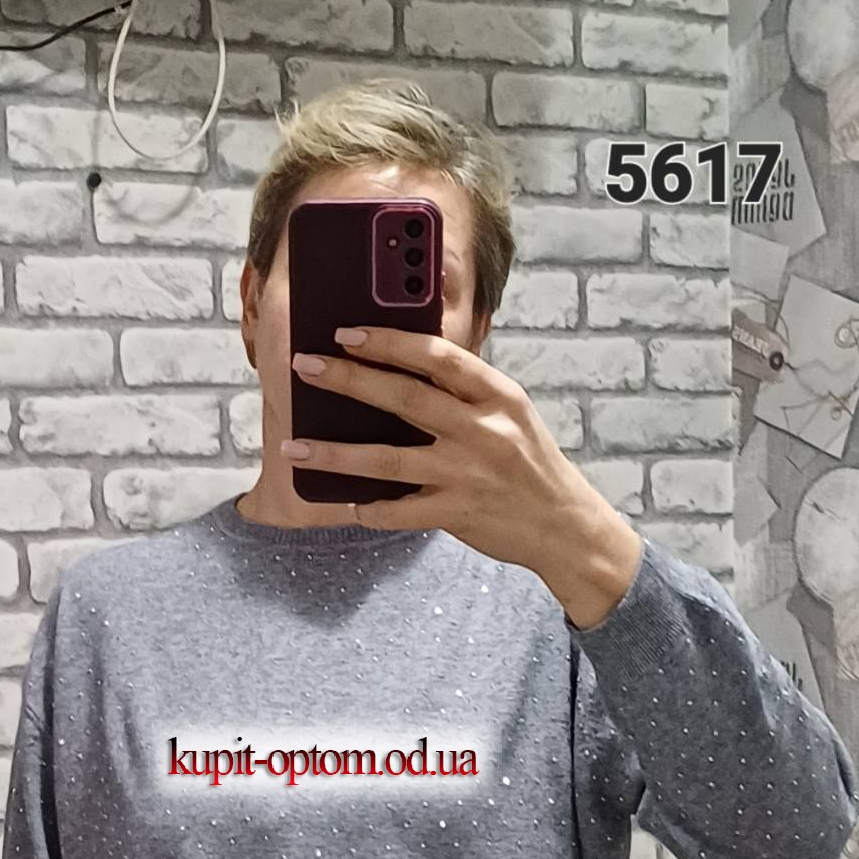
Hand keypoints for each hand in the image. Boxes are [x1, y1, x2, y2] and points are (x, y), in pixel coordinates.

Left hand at [285, 325, 641, 624]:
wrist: (565, 526)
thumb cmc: (528, 464)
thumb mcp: (510, 414)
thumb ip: (464, 392)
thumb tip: (400, 366)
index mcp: (497, 395)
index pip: (437, 356)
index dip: (389, 341)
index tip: (347, 331)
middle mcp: (483, 430)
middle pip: (404, 398)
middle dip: (349, 379)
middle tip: (305, 368)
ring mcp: (468, 474)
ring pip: (388, 459)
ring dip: (335, 452)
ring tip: (294, 446)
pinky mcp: (457, 514)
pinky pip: (399, 512)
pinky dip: (369, 508)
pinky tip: (344, 503)